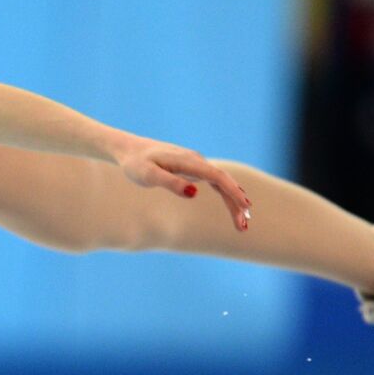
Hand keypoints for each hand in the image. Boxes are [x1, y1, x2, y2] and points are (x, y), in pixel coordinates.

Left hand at [117, 138, 252, 231]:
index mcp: (188, 161)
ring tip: (243, 222)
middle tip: (245, 224)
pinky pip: (214, 182)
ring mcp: (195, 164)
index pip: (217, 176)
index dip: (232, 191)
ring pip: (221, 182)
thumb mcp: (148, 176)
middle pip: (223, 181)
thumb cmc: (136, 164)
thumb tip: (194, 192)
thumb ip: (170, 183)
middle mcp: (196, 160)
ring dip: (233, 201)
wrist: (128, 150)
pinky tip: (233, 206)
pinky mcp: (192, 169)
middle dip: (236, 202)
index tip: (244, 206)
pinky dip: (225, 194)